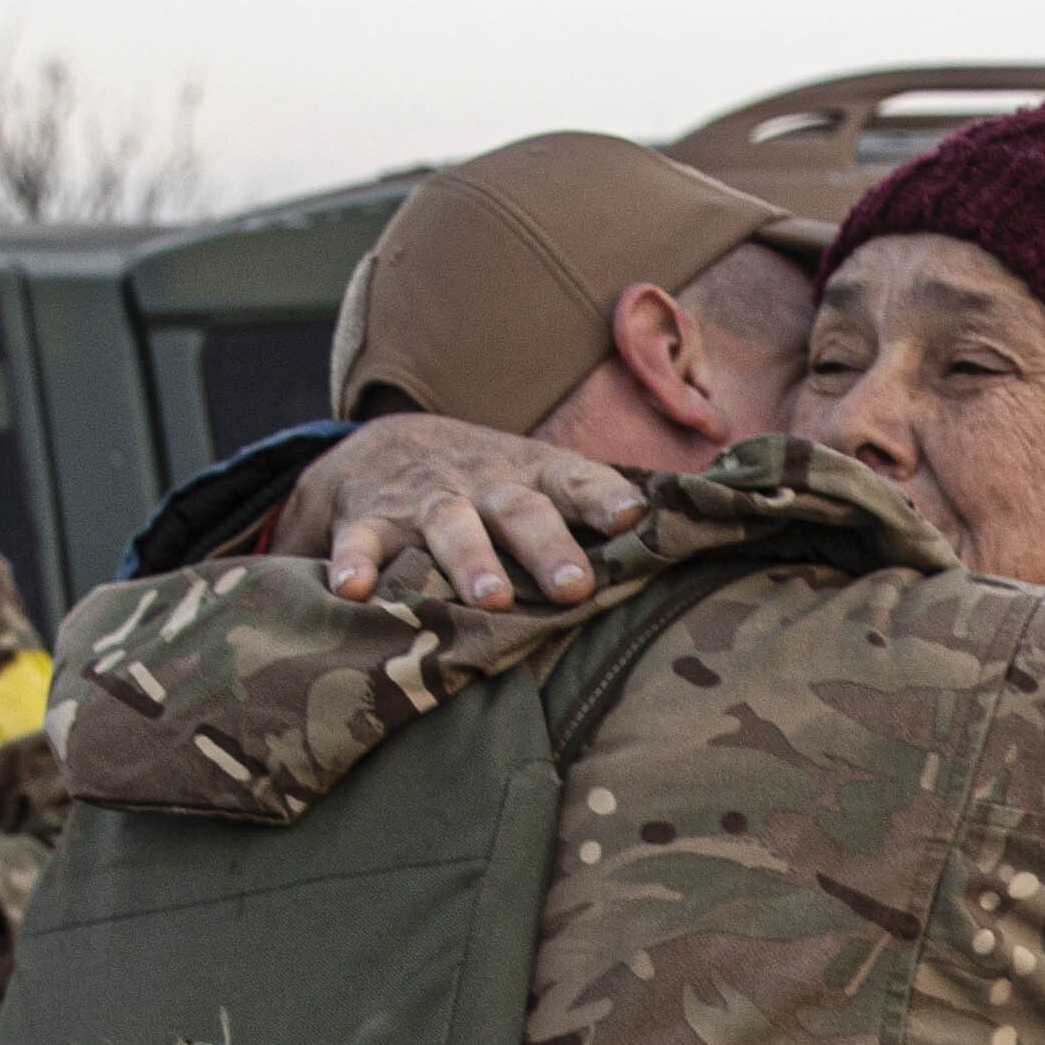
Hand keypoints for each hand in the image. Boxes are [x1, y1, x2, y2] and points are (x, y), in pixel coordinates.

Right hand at [286, 413, 649, 610]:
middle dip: (548, 547)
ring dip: (471, 560)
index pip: (577, 481)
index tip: (635, 518)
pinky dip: (355, 563)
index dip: (606, 498)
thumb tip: (690, 535)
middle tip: (574, 587)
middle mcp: (484, 486)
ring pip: (449, 526)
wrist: (382, 444)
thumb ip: (595, 510)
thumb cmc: (487, 484)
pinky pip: (360, 541)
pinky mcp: (367, 519)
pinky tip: (355, 590)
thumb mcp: (539, 481)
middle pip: (520, 511)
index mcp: (532, 476)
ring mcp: (424, 501)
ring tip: (492, 599)